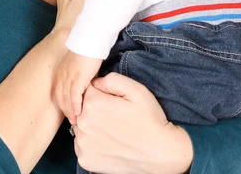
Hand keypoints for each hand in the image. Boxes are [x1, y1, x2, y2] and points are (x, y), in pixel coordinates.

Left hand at [55, 50, 101, 125]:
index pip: (58, 92)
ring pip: (66, 99)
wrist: (90, 39)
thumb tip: (86, 85)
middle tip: (72, 121)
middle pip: (60, 98)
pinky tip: (79, 112)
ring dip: (70, 111)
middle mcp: (62, 76)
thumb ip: (79, 75)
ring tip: (76, 121)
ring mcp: (68, 77)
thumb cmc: (88, 49)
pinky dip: (76, 106)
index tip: (68, 112)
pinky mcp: (76, 79)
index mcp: (61, 72)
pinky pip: (74, 96)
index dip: (63, 104)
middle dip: (65, 111)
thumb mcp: (79, 64)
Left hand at [73, 73, 192, 173]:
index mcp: (92, 104)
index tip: (112, 100)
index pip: (86, 89)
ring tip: (112, 129)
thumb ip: (111, 79)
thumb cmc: (149, 118)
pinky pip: (82, 144)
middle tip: (114, 115)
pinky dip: (91, 142)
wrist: (160, 153)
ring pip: (80, 126)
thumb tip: (95, 82)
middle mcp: (83, 125)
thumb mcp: (135, 89)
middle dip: (93, 108)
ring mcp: (82, 145)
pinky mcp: (85, 161)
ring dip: (91, 125)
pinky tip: (108, 142)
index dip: (100, 92)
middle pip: (80, 108)